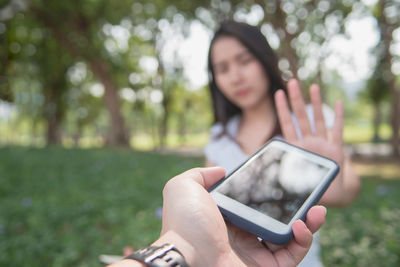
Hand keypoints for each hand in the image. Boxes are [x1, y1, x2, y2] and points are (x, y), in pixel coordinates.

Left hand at [159, 167, 325, 265]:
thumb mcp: (184, 188)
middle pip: (276, 220)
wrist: (188, 258)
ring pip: (289, 239)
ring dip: (308, 224)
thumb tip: (222, 170)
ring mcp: (254, 254)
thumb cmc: (186, 223)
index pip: (255, 204)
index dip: (271, 194)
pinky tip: (301, 226)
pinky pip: (292, 256)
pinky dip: (303, 241)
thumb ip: (201, 175)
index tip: (285, 182)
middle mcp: (241, 235)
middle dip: (297, 209)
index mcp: (226, 217)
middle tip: (310, 197)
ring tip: (316, 210)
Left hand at [274, 79, 345, 205]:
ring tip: (313, 86)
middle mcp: (308, 143)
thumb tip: (262, 173)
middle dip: (296, 100)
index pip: (287, 125)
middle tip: (292, 82)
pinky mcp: (336, 148)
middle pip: (301, 117)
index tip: (278, 94)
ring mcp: (322, 144)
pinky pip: (337, 130)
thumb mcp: (293, 182)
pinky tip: (337, 103)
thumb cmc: (310, 189)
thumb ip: (282, 176)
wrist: (331, 196)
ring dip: (315, 103)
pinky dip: (338, 117)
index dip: (282, 109)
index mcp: (296, 149)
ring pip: (318, 119)